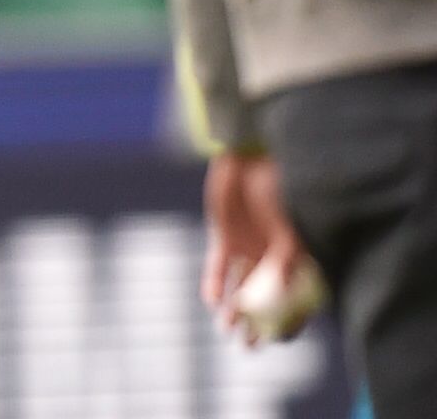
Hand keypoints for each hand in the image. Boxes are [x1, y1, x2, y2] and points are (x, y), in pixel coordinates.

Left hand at [202, 150, 305, 336]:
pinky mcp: (225, 237)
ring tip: (226, 330)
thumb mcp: (286, 228)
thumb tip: (284, 292)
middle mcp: (272, 258)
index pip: (296, 298)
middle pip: (265, 299)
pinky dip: (214, 282)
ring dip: (233, 308)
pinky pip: (218, 266)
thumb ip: (286, 259)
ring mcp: (248, 248)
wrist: (249, 160)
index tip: (279, 341)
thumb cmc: (278, 190)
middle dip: (257, 324)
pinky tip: (210, 300)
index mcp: (296, 258)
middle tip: (248, 347)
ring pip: (240, 287)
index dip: (290, 321)